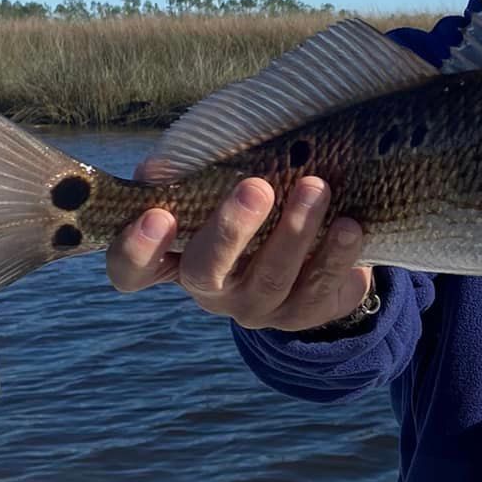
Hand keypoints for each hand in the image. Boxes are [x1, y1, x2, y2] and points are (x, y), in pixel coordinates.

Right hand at [105, 172, 374, 331]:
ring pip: (272, 278)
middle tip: (256, 187)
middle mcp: (210, 291)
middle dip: (230, 230)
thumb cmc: (250, 207)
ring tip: (317, 188)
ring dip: (295, 231)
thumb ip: (192, 173)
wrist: (312, 255)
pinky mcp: (303, 313)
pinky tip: (349, 225)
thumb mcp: (217, 186)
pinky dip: (336, 254)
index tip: (156, 216)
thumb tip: (159, 167)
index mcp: (175, 258)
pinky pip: (320, 287)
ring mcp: (257, 308)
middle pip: (205, 273)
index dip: (135, 250)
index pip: (132, 270)